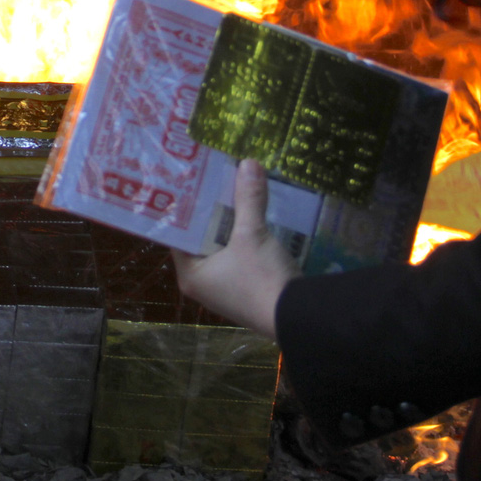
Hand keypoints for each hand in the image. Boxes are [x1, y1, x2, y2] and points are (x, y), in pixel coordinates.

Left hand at [173, 159, 300, 338]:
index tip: (193, 182)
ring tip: (236, 190)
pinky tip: (256, 216)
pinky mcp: (247, 290)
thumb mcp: (252, 235)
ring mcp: (226, 289)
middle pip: (203, 238)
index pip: (179, 234)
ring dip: (233, 224)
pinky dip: (247, 238)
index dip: (187, 207)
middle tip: (216, 179)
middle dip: (214, 211)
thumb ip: (248, 199)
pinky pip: (241, 256)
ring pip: (224, 246)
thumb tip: (247, 162)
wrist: (300, 317)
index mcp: (191, 274)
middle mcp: (203, 283)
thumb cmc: (261, 278)